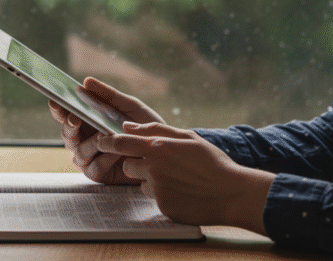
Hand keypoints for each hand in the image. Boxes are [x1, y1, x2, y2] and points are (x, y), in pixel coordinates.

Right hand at [48, 77, 162, 184]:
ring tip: (104, 136)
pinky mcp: (98, 174)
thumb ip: (108, 95)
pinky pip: (94, 166)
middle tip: (75, 118)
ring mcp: (89, 158)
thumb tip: (86, 81)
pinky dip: (105, 158)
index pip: (66, 114)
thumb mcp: (129, 107)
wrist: (164, 153)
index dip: (58, 108)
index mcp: (87, 121)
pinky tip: (116, 154)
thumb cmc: (144, 128)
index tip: (55, 101)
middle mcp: (83, 139)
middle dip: (68, 125)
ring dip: (91, 143)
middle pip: (66, 133)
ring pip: (78, 151)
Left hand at [96, 122, 273, 233]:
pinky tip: (182, 191)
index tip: (101, 141)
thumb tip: (128, 126)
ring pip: (141, 182)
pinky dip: (164, 194)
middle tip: (159, 163)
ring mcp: (157, 189)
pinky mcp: (163, 206)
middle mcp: (153, 168)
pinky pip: (154, 198)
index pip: (120, 143)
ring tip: (176, 178)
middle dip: (137, 164)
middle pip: (128, 165)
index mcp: (158, 148)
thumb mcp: (187, 137)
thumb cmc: (212, 162)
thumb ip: (155, 130)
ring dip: (151, 180)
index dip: (107, 141)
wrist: (231, 193)